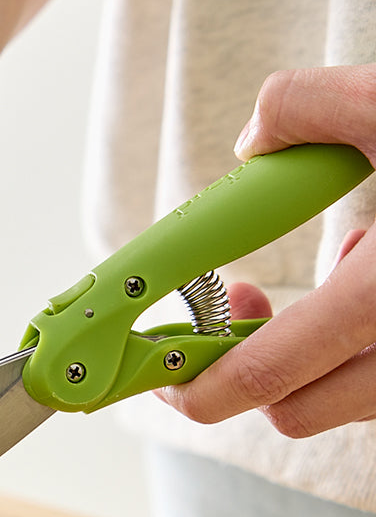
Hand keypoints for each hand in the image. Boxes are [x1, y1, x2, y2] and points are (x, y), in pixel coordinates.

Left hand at [157, 63, 375, 436]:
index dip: (194, 389)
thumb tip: (252, 142)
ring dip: (310, 353)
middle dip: (250, 369)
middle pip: (290, 409)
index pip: (262, 378)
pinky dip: (360, 346)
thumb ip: (309, 107)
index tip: (159, 376)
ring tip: (343, 268)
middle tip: (244, 302)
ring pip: (337, 400)